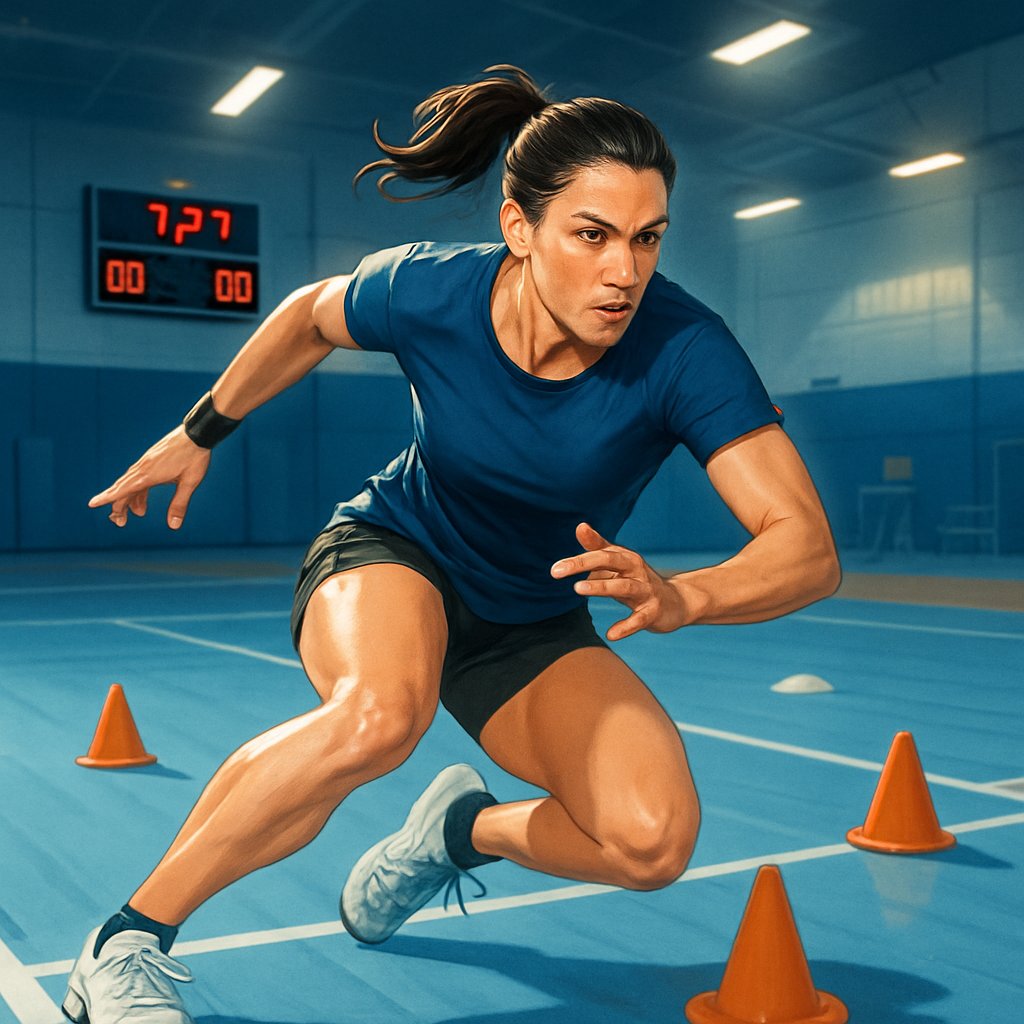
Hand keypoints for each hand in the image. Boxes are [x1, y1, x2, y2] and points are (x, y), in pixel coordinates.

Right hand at [88, 425, 210, 529]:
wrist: (196, 433)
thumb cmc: (194, 457)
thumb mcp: (190, 483)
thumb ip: (179, 504)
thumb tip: (173, 526)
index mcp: (149, 475)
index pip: (123, 490)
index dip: (107, 498)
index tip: (92, 504)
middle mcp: (143, 468)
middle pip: (123, 489)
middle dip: (119, 506)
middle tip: (119, 522)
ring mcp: (146, 462)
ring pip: (130, 482)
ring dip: (131, 499)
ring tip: (139, 513)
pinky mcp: (151, 459)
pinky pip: (138, 476)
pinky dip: (138, 488)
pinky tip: (143, 496)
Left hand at [551, 522, 687, 640]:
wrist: (676, 601)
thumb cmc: (638, 580)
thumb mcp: (618, 564)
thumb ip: (598, 547)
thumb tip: (580, 526)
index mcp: (624, 557)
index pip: (598, 553)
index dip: (576, 559)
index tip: (554, 568)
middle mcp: (635, 569)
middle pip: (609, 561)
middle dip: (583, 564)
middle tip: (556, 572)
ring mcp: (646, 590)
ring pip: (623, 586)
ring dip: (601, 586)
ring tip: (578, 588)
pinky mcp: (653, 611)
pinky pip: (639, 619)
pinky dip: (626, 626)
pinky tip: (611, 634)